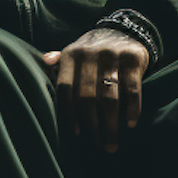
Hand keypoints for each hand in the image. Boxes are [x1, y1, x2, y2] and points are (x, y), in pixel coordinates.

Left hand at [41, 28, 149, 153]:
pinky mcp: (133, 59)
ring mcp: (113, 56)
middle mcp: (90, 54)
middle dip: (91, 126)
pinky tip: (130, 125)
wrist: (124, 30)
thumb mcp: (74, 52)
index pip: (64, 89)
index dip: (68, 113)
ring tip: (111, 145)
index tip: (75, 134)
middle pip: (87, 98)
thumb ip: (58, 62)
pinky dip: (132, 109)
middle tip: (96, 146)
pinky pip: (132, 90)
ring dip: (111, 125)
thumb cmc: (92, 52)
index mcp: (71, 55)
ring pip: (110, 98)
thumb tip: (43, 61)